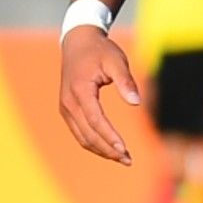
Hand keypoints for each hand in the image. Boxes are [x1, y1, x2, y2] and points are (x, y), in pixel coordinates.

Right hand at [58, 29, 140, 164]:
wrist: (78, 43)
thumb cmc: (101, 51)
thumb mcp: (116, 61)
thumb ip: (126, 81)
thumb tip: (136, 102)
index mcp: (80, 92)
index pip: (96, 121)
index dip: (110, 137)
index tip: (125, 149)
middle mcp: (68, 103)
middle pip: (88, 134)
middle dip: (108, 149)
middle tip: (128, 160)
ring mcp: (65, 108)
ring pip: (82, 137)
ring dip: (100, 150)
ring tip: (122, 158)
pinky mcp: (67, 109)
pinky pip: (79, 132)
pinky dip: (93, 142)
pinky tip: (108, 148)